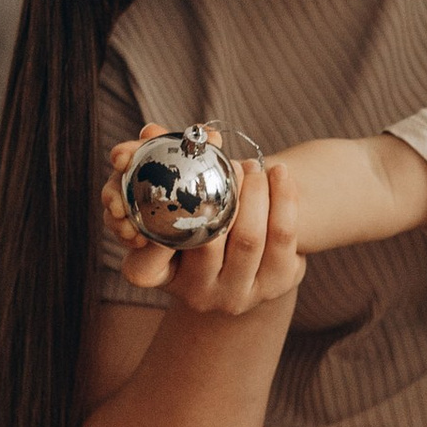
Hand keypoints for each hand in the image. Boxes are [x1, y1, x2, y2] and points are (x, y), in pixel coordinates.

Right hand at [100, 125, 304, 322]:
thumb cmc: (194, 225)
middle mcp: (194, 294)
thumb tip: (152, 130)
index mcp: (155, 276)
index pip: (142, 266)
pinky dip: (284, 198)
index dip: (157, 230)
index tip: (178, 185)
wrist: (242, 266)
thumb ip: (161, 173)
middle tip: (232, 165)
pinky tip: (279, 174)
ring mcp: (236, 295)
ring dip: (254, 192)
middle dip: (223, 194)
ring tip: (253, 167)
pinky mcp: (276, 286)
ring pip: (248, 238)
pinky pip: (284, 238)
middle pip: (207, 241)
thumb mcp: (170, 209)